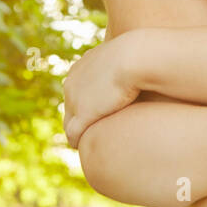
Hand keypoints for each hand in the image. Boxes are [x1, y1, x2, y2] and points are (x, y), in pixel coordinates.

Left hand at [61, 31, 142, 148]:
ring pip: (69, 124)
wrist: (134, 57)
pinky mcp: (82, 114)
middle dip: (78, 121)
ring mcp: (74, 100)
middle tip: (91, 133)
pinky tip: (89, 150)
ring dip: (79, 134)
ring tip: (90, 144)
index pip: (74, 92)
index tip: (96, 115)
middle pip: (69, 109)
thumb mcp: (124, 58)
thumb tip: (127, 73)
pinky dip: (78, 142)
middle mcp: (71, 84)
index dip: (85, 106)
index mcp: (78, 70)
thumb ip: (119, 66)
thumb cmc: (137, 56)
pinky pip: (73, 135)